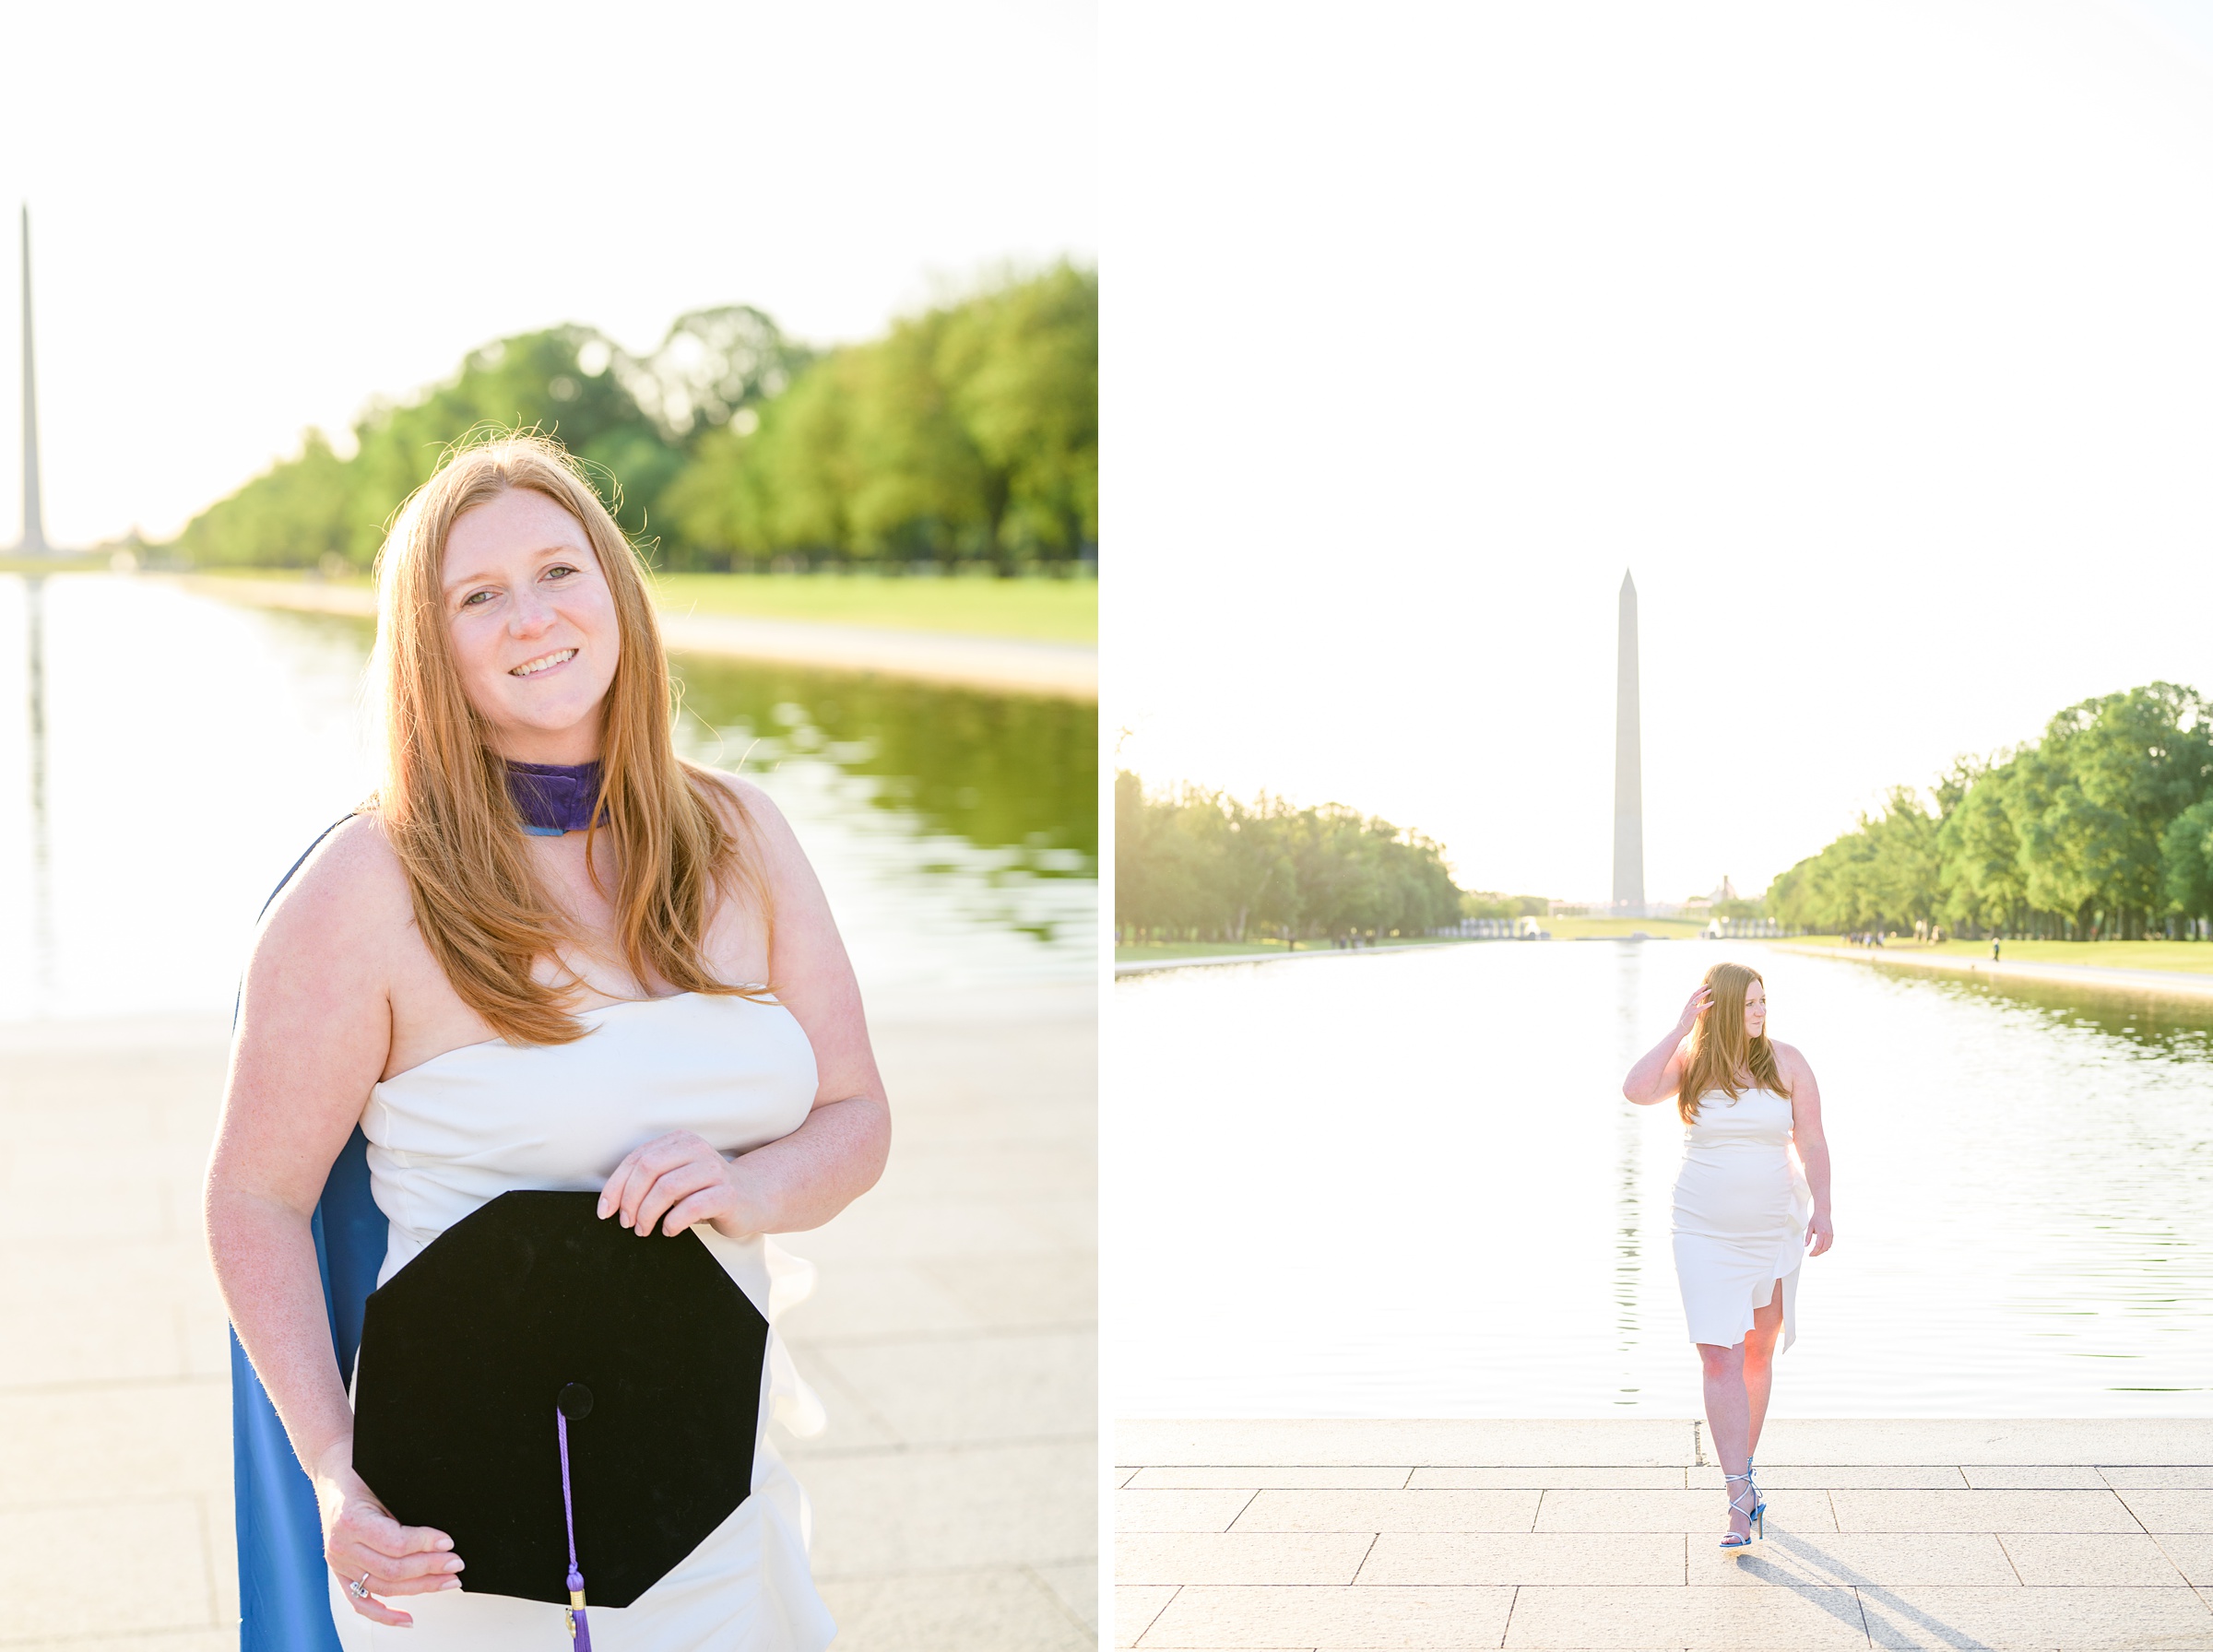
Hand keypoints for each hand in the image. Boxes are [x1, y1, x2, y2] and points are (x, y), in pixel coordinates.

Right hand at [315, 1442, 460, 1625]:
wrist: (330, 1471)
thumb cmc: (359, 1470)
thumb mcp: (382, 1480)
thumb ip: (403, 1508)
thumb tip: (441, 1532)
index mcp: (351, 1521)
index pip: (396, 1544)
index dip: (426, 1545)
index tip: (449, 1543)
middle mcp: (341, 1546)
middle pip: (392, 1569)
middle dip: (430, 1569)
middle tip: (457, 1565)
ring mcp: (339, 1563)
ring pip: (382, 1587)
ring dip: (419, 1588)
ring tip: (447, 1583)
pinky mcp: (340, 1572)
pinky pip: (360, 1601)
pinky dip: (383, 1614)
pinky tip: (406, 1619)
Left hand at [599, 1130, 768, 1238]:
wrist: (753, 1198)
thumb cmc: (706, 1191)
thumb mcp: (676, 1177)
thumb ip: (650, 1178)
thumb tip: (612, 1201)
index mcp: (680, 1140)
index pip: (637, 1158)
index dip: (615, 1186)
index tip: (606, 1210)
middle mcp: (697, 1149)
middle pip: (648, 1169)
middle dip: (630, 1200)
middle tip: (627, 1222)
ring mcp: (715, 1170)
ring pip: (667, 1188)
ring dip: (648, 1214)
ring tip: (644, 1229)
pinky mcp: (728, 1193)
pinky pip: (692, 1207)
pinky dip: (673, 1222)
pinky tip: (670, 1230)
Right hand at [1675, 985, 1711, 1034]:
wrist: (1679, 1030)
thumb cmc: (1684, 1025)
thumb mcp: (1688, 1016)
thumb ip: (1692, 1012)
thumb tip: (1697, 1011)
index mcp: (1687, 1006)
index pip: (1692, 995)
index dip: (1698, 990)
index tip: (1703, 987)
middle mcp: (1688, 1006)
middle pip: (1695, 994)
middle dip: (1701, 989)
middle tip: (1707, 984)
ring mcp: (1690, 1009)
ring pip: (1697, 999)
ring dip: (1704, 994)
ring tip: (1711, 990)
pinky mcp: (1693, 1014)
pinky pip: (1701, 1008)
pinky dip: (1707, 1004)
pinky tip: (1713, 1002)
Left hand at [1805, 1210, 1833, 1257]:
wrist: (1823, 1212)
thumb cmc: (1816, 1219)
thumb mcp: (1810, 1227)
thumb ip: (1808, 1237)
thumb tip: (1806, 1246)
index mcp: (1822, 1232)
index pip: (1818, 1245)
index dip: (1814, 1252)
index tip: (1810, 1255)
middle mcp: (1828, 1235)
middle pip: (1824, 1248)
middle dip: (1818, 1253)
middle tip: (1812, 1255)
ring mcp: (1831, 1235)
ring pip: (1828, 1247)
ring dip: (1822, 1251)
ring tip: (1815, 1253)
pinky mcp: (1832, 1235)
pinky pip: (1830, 1244)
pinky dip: (1825, 1248)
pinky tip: (1820, 1249)